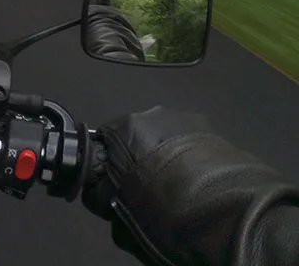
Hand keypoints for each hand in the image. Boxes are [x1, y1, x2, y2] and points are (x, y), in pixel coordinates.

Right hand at [82, 106, 211, 262]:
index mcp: (126, 126)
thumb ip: (105, 194)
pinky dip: (192, 158)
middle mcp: (155, 113)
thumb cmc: (159, 205)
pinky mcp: (217, 132)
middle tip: (148, 184)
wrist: (218, 210)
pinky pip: (194, 144)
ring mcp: (189, 120)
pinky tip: (198, 182)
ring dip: (169, 155)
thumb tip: (105, 193)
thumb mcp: (119, 208)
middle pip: (139, 134)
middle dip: (141, 155)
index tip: (115, 182)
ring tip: (178, 183)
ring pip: (169, 136)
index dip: (108, 162)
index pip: (105, 138)